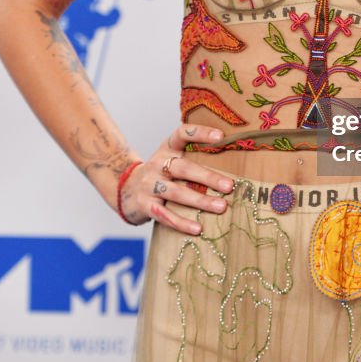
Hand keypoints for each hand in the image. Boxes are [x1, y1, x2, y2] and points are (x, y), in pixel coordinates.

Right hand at [118, 123, 233, 233]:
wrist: (125, 189)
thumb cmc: (161, 173)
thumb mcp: (172, 158)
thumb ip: (194, 157)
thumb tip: (235, 160)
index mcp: (167, 148)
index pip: (182, 134)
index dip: (201, 133)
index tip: (221, 136)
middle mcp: (157, 163)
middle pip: (183, 168)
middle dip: (207, 177)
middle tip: (229, 186)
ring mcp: (149, 184)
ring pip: (175, 192)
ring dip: (199, 200)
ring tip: (221, 207)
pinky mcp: (144, 204)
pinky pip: (164, 215)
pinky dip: (181, 222)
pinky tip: (197, 228)